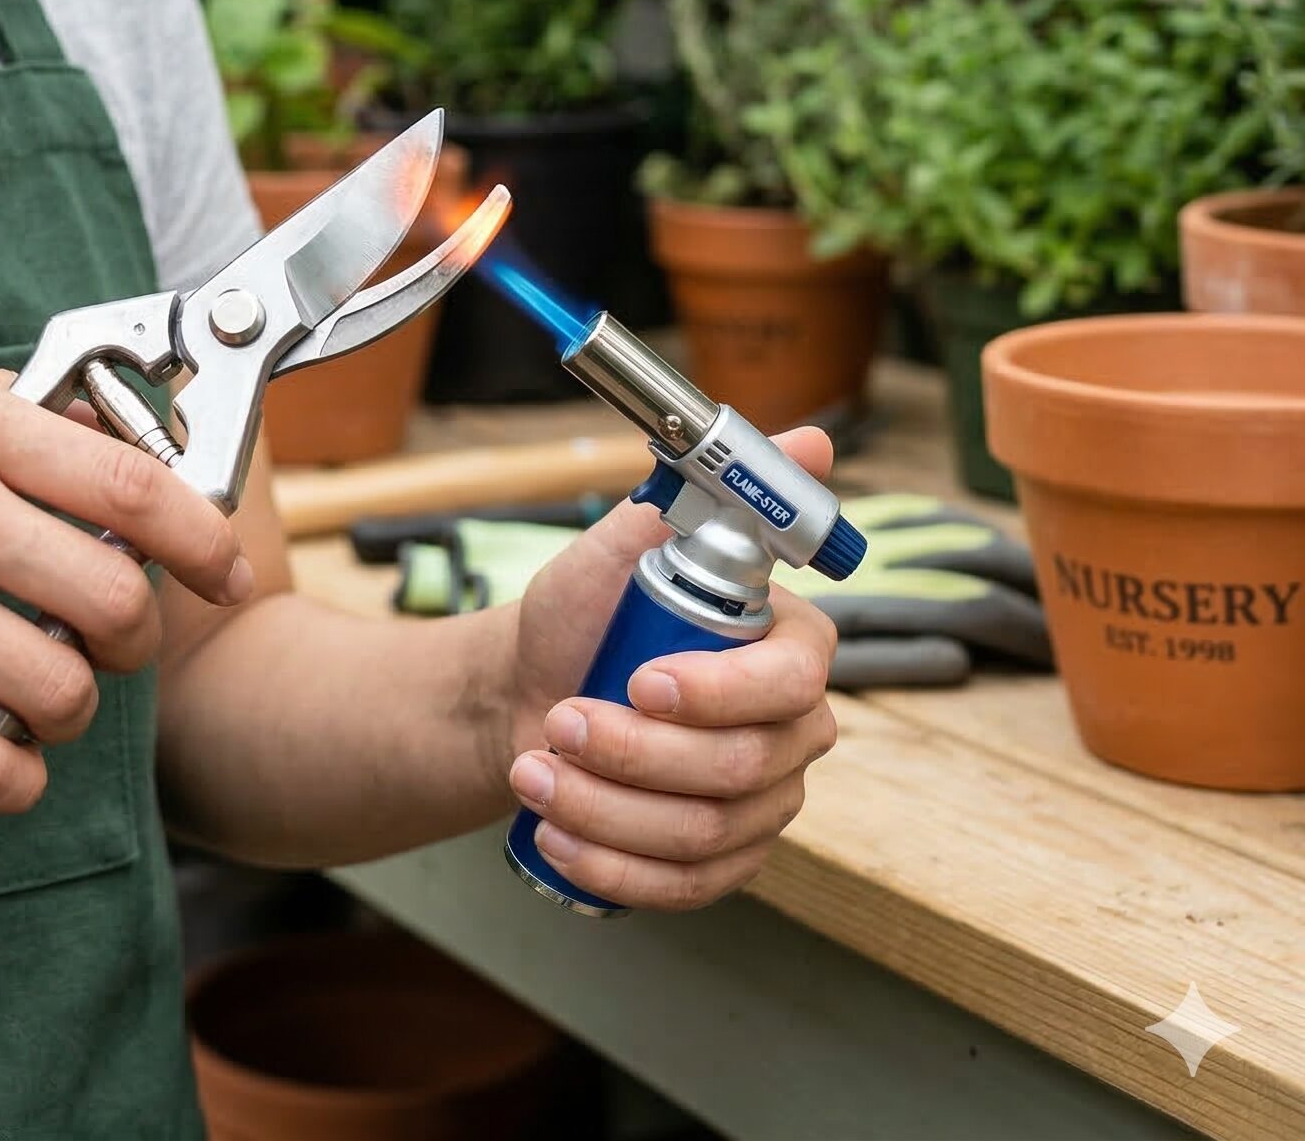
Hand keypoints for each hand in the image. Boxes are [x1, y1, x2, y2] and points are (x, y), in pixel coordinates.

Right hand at [0, 341, 251, 814]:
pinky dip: (15, 778)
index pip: (133, 485)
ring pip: (59, 691)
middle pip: (113, 599)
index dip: (204, 538)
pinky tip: (3, 756)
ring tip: (48, 689)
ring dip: (75, 706)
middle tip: (116, 634)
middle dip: (138, 634)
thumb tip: (109, 440)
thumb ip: (4, 406)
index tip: (225, 570)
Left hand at [500, 427, 839, 910]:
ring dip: (608, 808)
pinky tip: (559, 837)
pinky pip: (688, 886)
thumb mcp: (627, 539)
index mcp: (789, 648)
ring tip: (535, 771)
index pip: (789, 682)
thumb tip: (806, 443)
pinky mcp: (723, 860)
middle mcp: (792, 729)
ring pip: (706, 831)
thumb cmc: (583, 613)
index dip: (717, 691)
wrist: (524, 688)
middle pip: (742, 768)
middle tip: (560, 719)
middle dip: (636, 752)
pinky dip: (614, 869)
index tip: (639, 679)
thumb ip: (703, 493)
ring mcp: (762, 802)